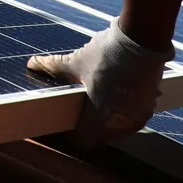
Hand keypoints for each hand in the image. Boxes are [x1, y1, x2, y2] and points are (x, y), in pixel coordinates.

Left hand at [28, 21, 170, 145]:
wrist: (143, 40)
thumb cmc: (109, 53)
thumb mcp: (77, 61)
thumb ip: (53, 66)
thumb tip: (32, 64)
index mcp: (100, 116)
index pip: (84, 142)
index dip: (73, 136)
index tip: (68, 126)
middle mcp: (121, 122)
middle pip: (101, 139)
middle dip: (90, 130)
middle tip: (81, 114)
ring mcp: (138, 115)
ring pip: (119, 132)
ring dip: (109, 125)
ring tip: (99, 105)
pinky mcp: (150, 106)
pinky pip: (134, 120)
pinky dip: (125, 116)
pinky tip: (118, 99)